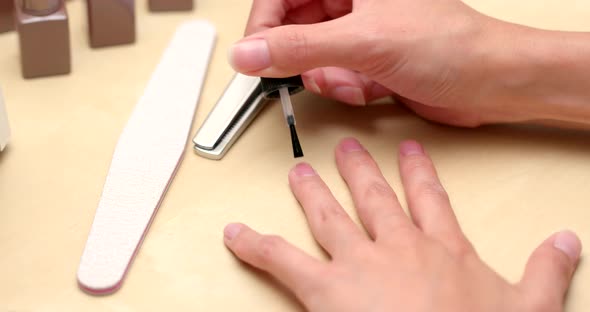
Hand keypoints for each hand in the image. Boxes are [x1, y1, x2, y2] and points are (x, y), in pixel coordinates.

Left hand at [223, 138, 581, 311]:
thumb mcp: (529, 308)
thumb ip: (546, 272)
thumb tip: (568, 243)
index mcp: (443, 250)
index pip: (430, 199)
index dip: (419, 173)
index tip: (411, 151)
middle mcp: (398, 247)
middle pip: (375, 197)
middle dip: (360, 170)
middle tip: (346, 147)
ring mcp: (359, 264)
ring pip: (330, 216)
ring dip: (312, 192)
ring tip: (298, 172)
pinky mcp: (326, 290)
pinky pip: (282, 261)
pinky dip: (256, 245)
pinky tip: (236, 233)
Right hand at [229, 0, 589, 127]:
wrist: (491, 84)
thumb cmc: (449, 45)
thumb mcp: (363, 43)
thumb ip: (299, 48)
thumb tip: (248, 53)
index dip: (264, 22)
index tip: (256, 53)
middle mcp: (353, 3)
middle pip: (295, 25)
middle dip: (298, 56)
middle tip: (302, 72)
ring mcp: (360, 34)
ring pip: (313, 56)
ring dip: (325, 77)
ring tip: (349, 81)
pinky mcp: (368, 62)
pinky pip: (334, 76)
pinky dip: (344, 88)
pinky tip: (367, 89)